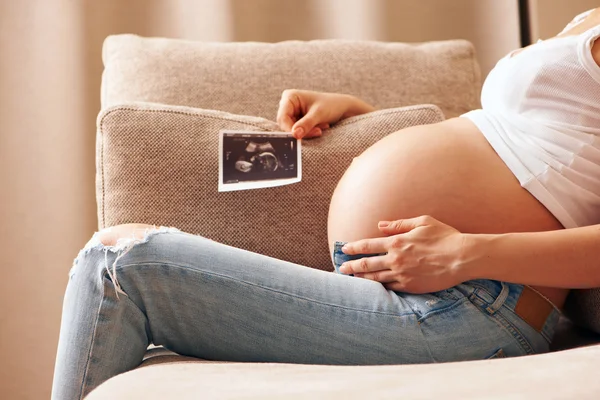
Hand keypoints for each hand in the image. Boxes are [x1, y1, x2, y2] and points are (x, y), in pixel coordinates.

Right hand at [276, 89, 374, 138]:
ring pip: (293, 130)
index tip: (299, 137)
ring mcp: (292, 112)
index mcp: (290, 96)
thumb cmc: (331, 105)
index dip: (289, 129)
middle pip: (287, 124)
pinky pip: (298, 131)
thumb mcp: (318, 114)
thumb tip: (294, 135)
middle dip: (302, 131)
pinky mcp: (297, 120)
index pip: (282, 117)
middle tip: (318, 131)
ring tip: (321, 127)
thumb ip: (306, 124)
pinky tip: (320, 127)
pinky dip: (309, 132)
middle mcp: (288, 104)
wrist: (342, 107)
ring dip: (307, 132)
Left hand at [339, 216, 469, 293]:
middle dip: (350, 266)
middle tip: (340, 269)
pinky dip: (379, 288)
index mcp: (397, 242)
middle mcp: (396, 259)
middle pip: (366, 264)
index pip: (367, 245)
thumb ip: (399, 224)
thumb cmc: (445, 236)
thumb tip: (380, 225)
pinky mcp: (411, 286)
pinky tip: (372, 288)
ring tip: (351, 279)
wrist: (463, 258)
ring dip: (361, 278)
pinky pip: (390, 288)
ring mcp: (402, 275)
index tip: (344, 249)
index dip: (353, 247)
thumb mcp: (422, 222)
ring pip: (375, 278)